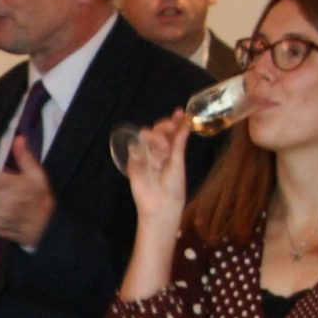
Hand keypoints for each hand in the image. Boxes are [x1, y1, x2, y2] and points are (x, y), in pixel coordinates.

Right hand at [124, 112, 192, 229]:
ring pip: (147, 135)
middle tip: (172, 127)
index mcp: (170, 150)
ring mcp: (144, 154)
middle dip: (165, 125)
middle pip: (158, 129)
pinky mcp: (133, 160)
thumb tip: (185, 124)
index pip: (171, 131)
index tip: (180, 112)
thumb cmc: (173, 188)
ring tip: (164, 149)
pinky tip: (155, 157)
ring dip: (157, 137)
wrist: (160, 205)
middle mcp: (157, 150)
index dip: (175, 121)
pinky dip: (146, 148)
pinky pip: (136, 146)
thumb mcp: (178, 163)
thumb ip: (179, 143)